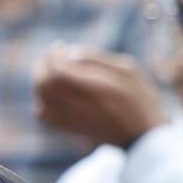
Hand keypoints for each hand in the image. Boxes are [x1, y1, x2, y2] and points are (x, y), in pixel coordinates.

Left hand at [32, 48, 167, 149]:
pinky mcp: (67, 129)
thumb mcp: (128, 70)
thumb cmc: (139, 99)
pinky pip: (43, 113)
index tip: (59, 46)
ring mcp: (69, 120)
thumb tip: (68, 53)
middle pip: (43, 83)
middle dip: (43, 65)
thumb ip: (96, 59)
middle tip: (52, 56)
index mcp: (93, 89)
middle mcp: (77, 105)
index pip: (57, 69)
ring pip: (41, 97)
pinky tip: (53, 91)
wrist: (142, 136)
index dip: (54, 55)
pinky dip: (42, 99)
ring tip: (53, 71)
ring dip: (41, 80)